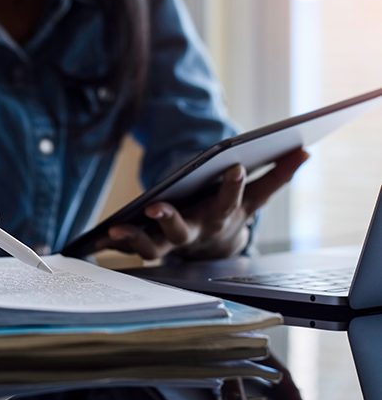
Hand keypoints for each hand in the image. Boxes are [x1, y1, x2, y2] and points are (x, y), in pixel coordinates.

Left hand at [96, 149, 309, 260]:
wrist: (212, 250)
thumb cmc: (229, 216)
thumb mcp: (253, 199)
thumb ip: (275, 176)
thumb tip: (304, 150)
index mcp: (219, 219)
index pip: (229, 203)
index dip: (233, 187)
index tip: (234, 167)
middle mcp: (193, 234)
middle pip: (181, 231)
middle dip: (170, 221)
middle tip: (155, 208)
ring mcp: (168, 242)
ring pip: (150, 246)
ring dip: (132, 238)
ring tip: (114, 229)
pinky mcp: (148, 243)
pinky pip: (128, 246)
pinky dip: (113, 244)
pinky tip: (95, 239)